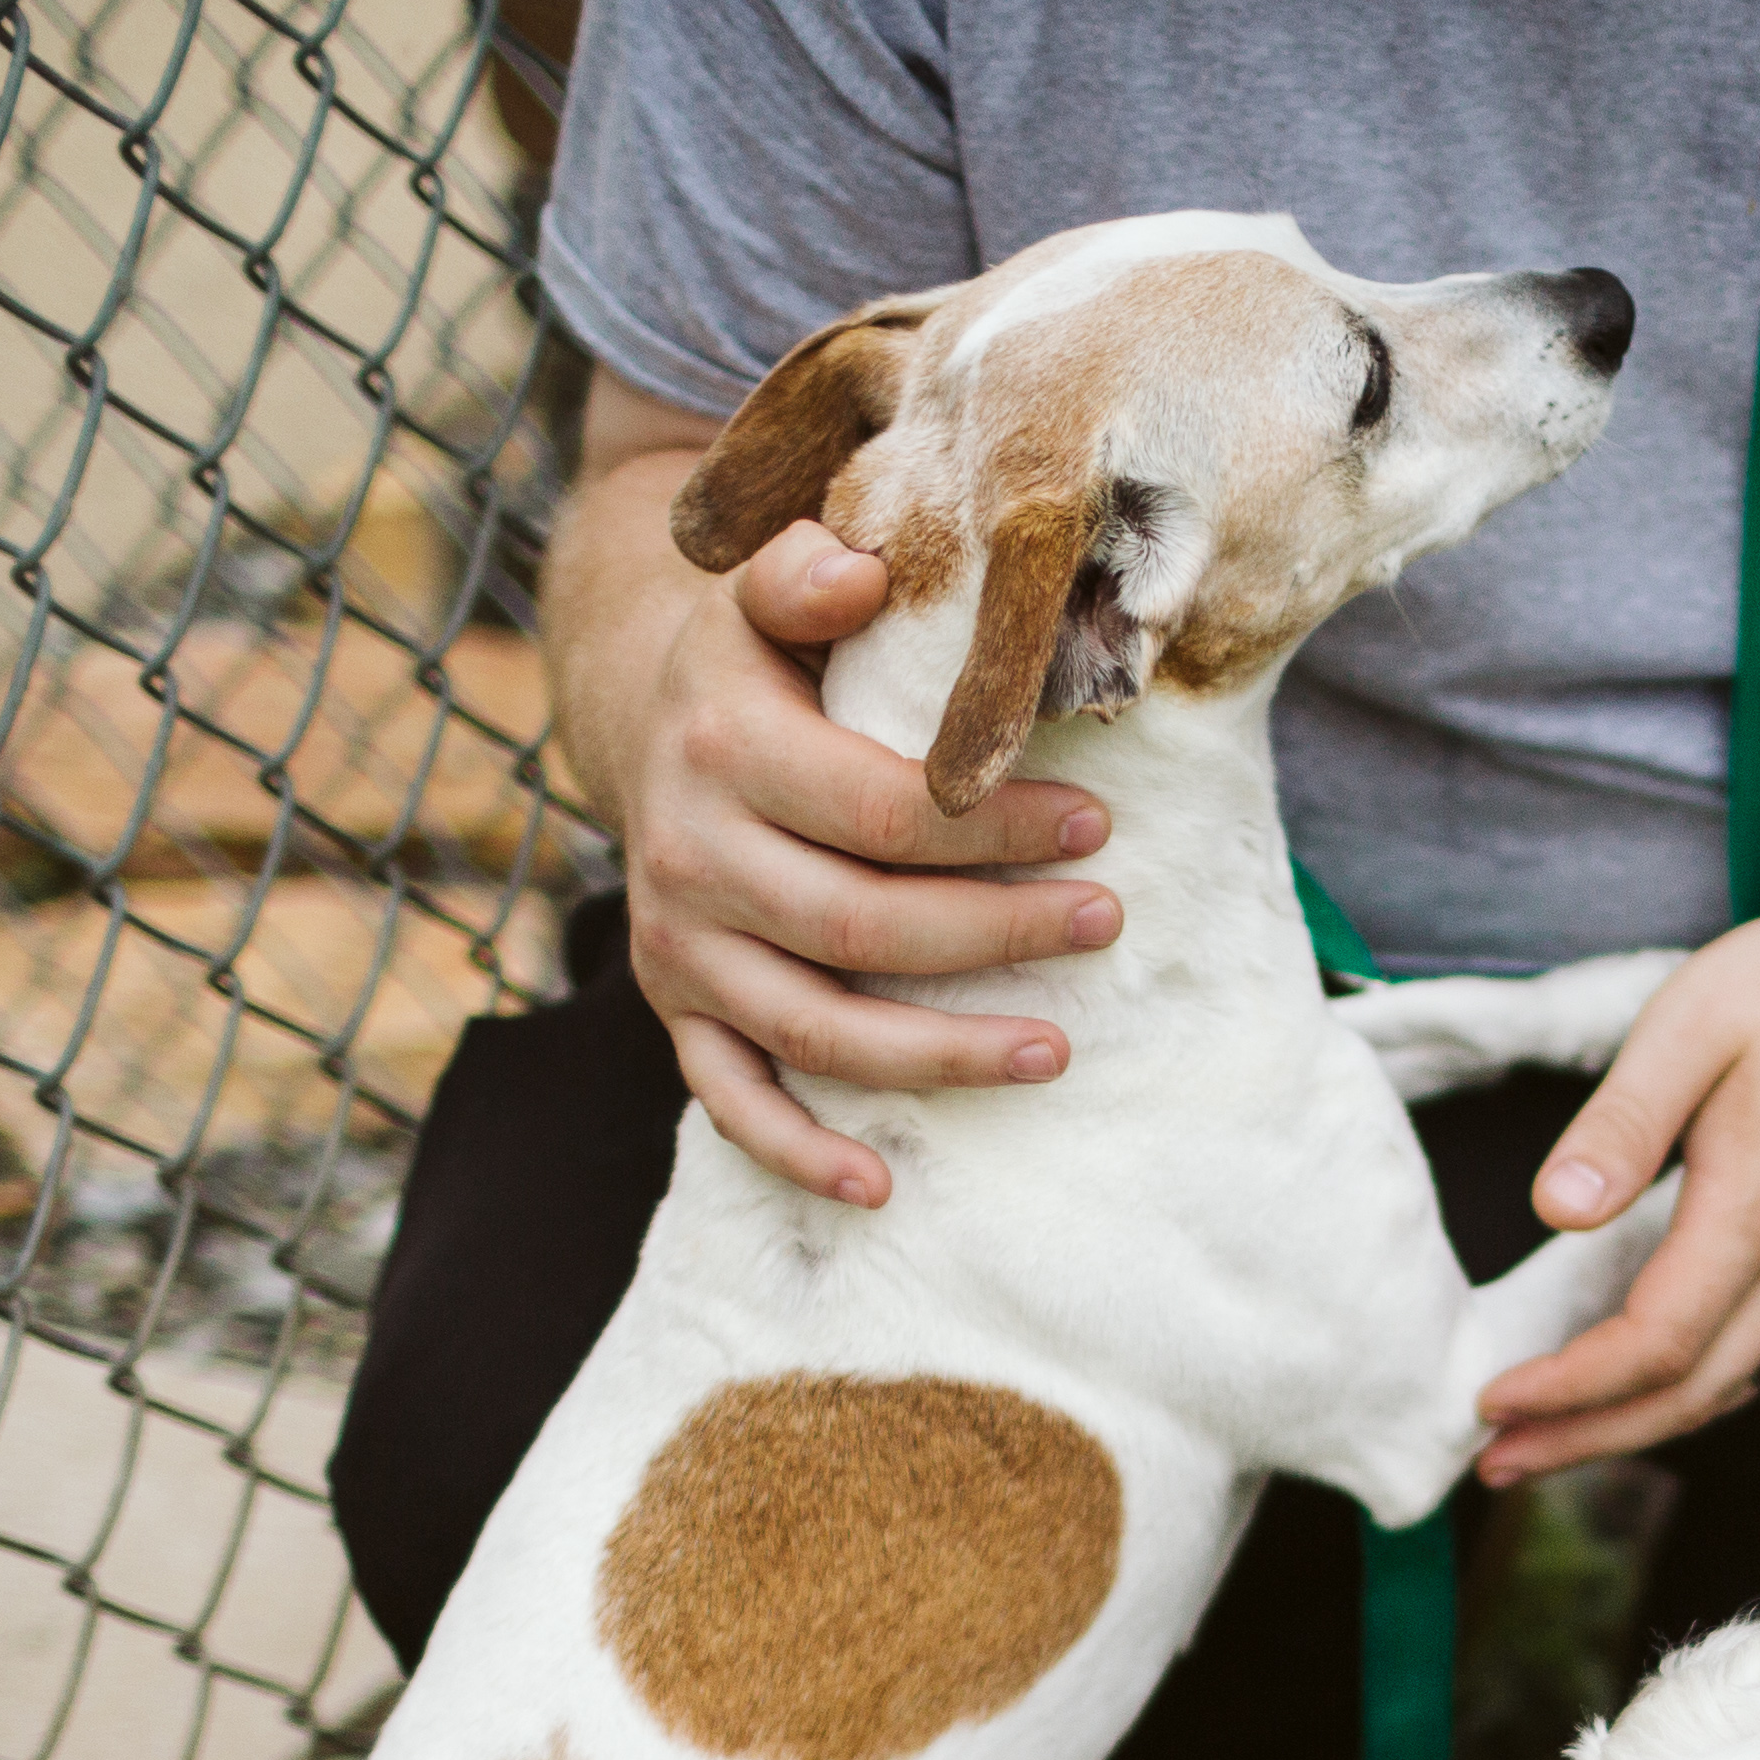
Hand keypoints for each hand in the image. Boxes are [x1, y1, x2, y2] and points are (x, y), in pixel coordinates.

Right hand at [610, 519, 1122, 1206]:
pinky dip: (798, 1150)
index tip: (1096, 827)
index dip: (994, 827)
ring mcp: (678, 943)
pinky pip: (730, 1097)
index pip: (882, 809)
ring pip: (816, 1026)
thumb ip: (803, 570)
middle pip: (863, 926)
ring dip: (941, 1054)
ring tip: (1056, 1051)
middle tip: (1107, 921)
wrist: (653, 720)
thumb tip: (852, 571)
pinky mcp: (677, 1006)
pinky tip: (881, 1189)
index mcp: (721, 746)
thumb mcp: (769, 592)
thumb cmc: (764, 660)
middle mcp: (687, 853)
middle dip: (998, 932)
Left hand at [1472, 874, 1759, 1481]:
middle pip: (1695, 1394)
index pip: (1658, 1343)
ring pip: (1737, 1386)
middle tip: (1497, 1461)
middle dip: (1590, 1439)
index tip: (1492, 1401)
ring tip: (1551, 1436)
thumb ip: (1620, 1123)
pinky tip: (1643, 1381)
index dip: (1571, 1388)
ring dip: (1641, 1425)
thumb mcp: (1689, 1023)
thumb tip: (1553, 1213)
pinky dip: (1698, 1384)